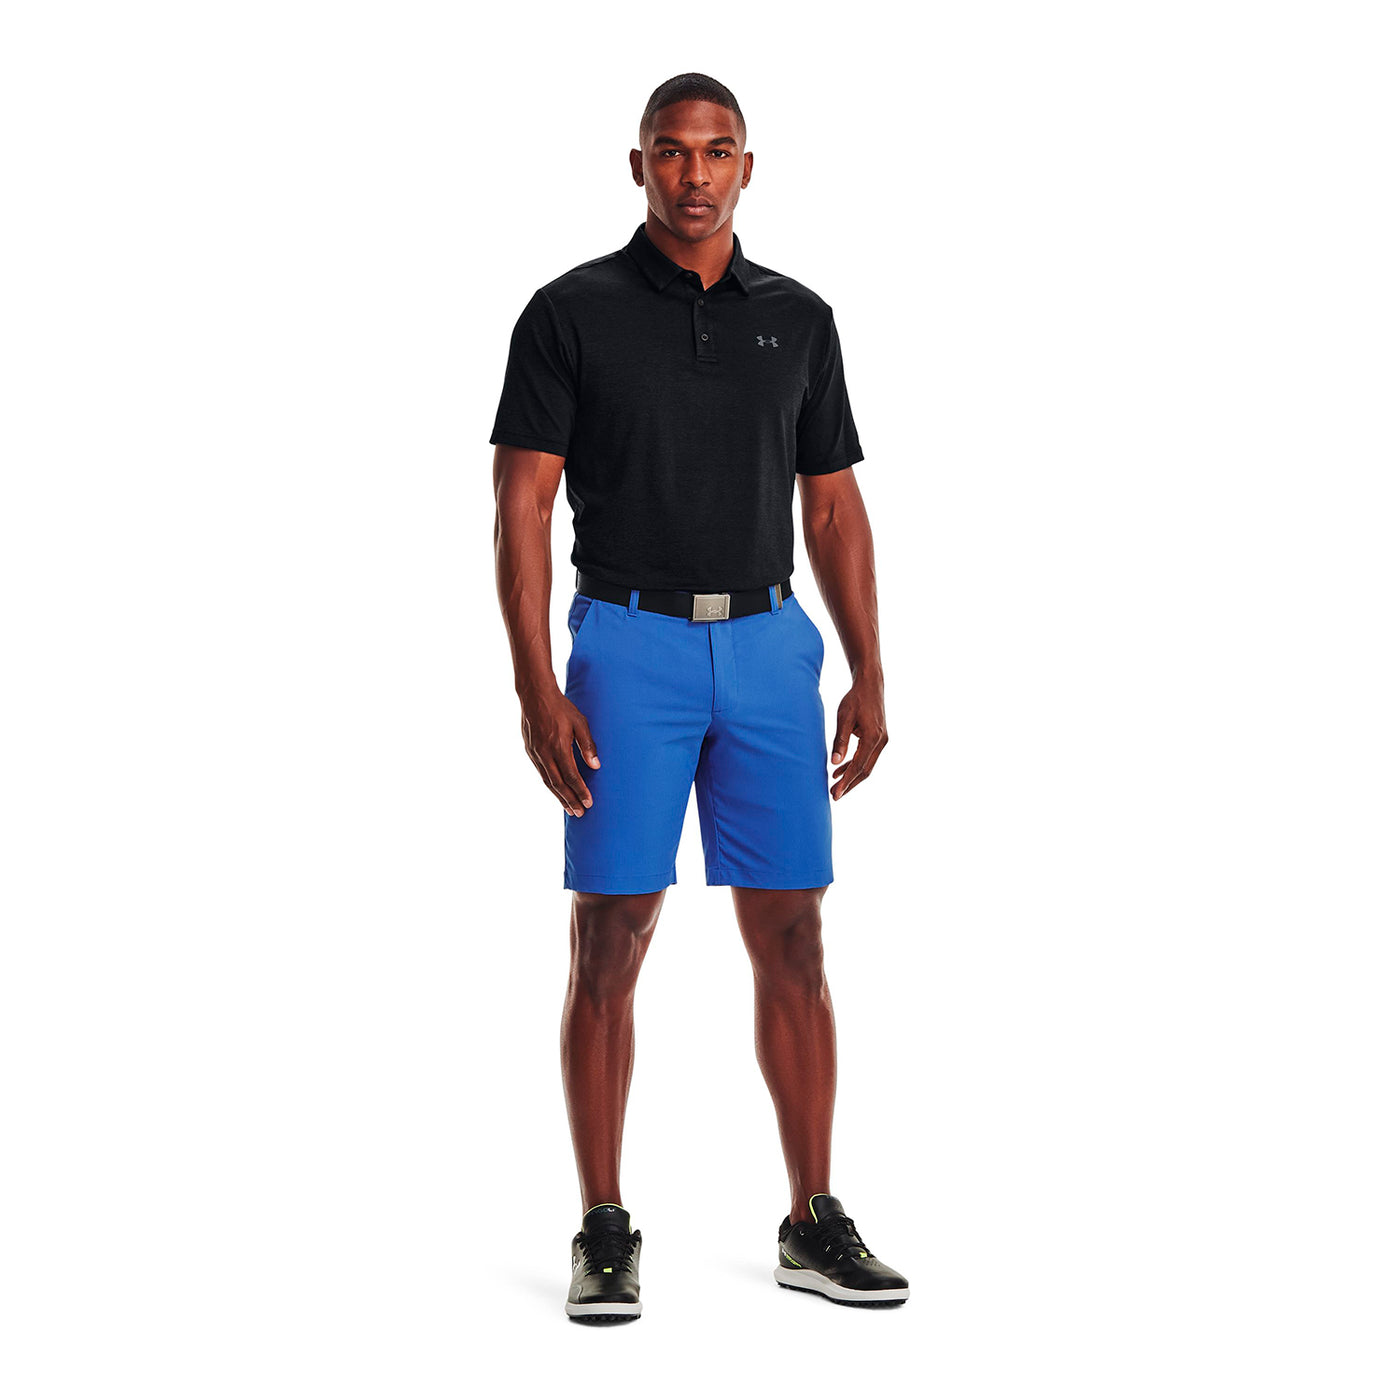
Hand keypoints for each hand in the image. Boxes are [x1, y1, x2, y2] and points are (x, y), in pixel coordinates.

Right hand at [519, 683, 599, 817]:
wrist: (535, 695)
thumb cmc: (561, 707)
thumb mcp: (579, 722)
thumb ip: (588, 745)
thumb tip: (596, 766)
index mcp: (559, 746)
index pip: (572, 776)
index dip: (580, 791)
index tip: (589, 802)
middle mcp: (545, 753)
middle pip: (558, 784)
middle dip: (570, 800)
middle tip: (580, 813)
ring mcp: (535, 753)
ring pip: (548, 781)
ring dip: (559, 797)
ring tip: (569, 809)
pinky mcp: (530, 751)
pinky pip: (541, 773)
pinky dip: (550, 785)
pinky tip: (556, 791)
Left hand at [830, 674, 887, 799]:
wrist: (870, 685)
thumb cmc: (855, 699)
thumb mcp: (844, 718)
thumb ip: (840, 741)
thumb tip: (834, 762)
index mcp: (873, 737)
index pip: (859, 766)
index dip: (847, 781)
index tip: (836, 793)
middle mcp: (881, 741)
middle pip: (865, 770)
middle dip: (849, 784)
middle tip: (834, 795)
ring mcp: (882, 741)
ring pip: (867, 766)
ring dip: (851, 777)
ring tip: (835, 786)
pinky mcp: (878, 739)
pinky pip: (867, 757)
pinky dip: (854, 765)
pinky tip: (839, 770)